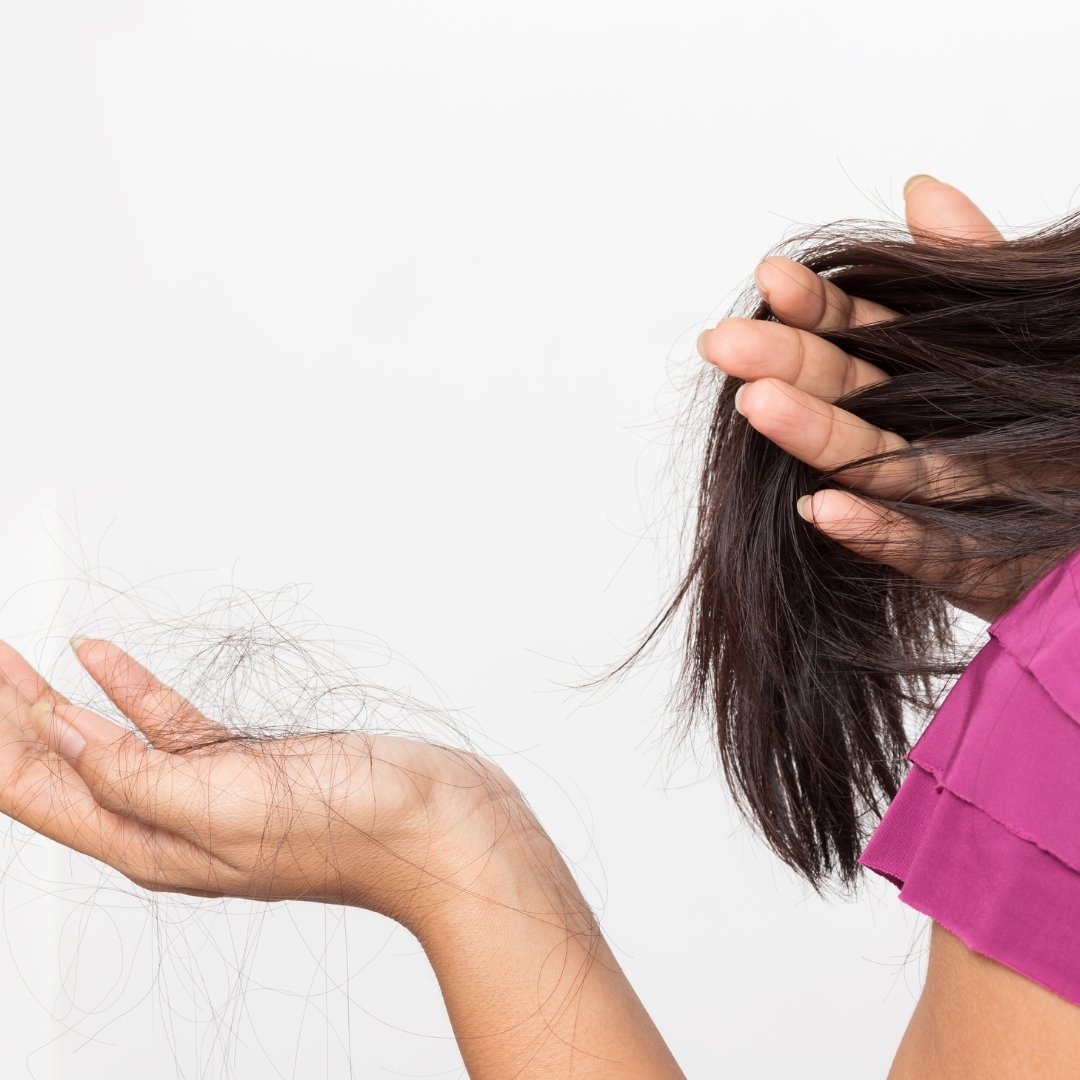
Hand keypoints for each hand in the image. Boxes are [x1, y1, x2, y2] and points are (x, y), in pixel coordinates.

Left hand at [0, 636, 524, 929]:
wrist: (433, 825)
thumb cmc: (349, 830)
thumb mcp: (224, 808)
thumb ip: (134, 777)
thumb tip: (60, 736)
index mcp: (151, 844)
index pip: (38, 789)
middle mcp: (166, 821)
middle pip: (59, 762)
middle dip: (10, 712)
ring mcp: (204, 790)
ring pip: (105, 736)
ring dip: (52, 696)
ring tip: (12, 658)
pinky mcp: (242, 762)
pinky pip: (164, 722)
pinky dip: (127, 686)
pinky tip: (100, 657)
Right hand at [695, 176, 1042, 623]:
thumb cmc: (1065, 417)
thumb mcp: (1026, 323)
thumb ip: (969, 268)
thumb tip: (921, 190)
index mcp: (922, 369)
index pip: (855, 329)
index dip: (815, 306)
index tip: (773, 278)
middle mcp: (915, 426)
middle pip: (842, 392)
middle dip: (782, 365)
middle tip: (722, 342)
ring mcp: (931, 495)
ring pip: (865, 461)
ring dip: (808, 435)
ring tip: (758, 405)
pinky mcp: (963, 558)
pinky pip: (917, 544)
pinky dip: (871, 527)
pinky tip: (824, 507)